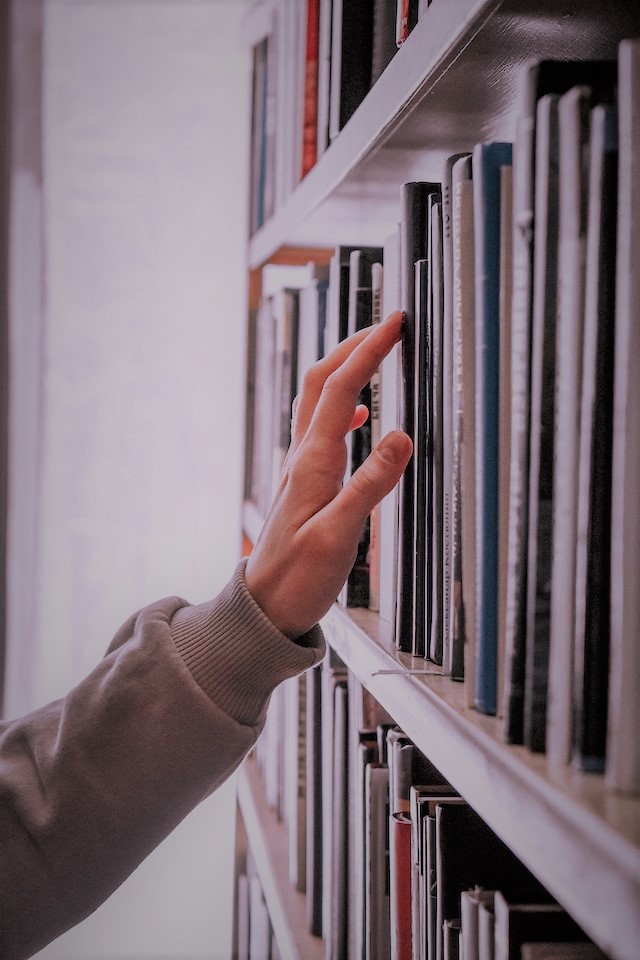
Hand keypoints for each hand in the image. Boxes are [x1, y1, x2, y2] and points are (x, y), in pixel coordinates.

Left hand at [245, 310, 412, 638]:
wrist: (264, 607)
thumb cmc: (298, 578)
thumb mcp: (338, 535)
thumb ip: (370, 486)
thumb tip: (401, 437)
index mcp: (312, 462)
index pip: (341, 389)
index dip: (367, 351)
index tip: (394, 323)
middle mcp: (303, 456)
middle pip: (322, 382)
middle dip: (353, 346)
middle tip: (388, 325)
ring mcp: (301, 467)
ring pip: (318, 401)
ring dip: (345, 370)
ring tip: (374, 354)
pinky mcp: (305, 482)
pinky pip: (321, 428)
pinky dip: (343, 408)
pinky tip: (361, 416)